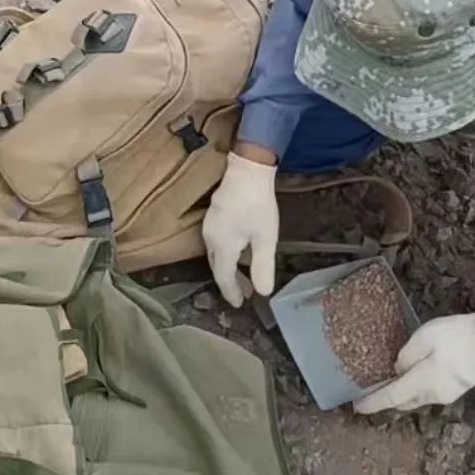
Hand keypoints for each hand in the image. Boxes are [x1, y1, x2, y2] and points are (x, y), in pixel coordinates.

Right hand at [203, 150, 278, 306]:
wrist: (247, 170)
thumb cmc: (258, 205)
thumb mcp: (265, 238)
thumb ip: (262, 266)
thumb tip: (263, 292)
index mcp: (222, 247)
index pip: (223, 277)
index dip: (231, 292)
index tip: (239, 304)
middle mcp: (210, 239)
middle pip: (217, 267)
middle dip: (231, 282)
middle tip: (245, 293)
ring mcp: (209, 226)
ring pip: (215, 255)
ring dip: (229, 268)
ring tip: (244, 276)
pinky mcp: (213, 216)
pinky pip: (216, 243)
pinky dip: (227, 255)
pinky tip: (239, 253)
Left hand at [353, 310, 474, 413]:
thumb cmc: (455, 336)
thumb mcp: (423, 338)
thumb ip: (405, 357)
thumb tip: (397, 371)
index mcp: (421, 382)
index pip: (390, 397)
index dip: (372, 403)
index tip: (357, 406)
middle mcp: (432, 395)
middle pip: (402, 402)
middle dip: (386, 400)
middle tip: (371, 392)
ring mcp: (445, 395)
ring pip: (416, 400)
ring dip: (402, 395)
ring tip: (390, 383)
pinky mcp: (455, 390)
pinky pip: (428, 395)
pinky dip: (416, 390)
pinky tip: (413, 378)